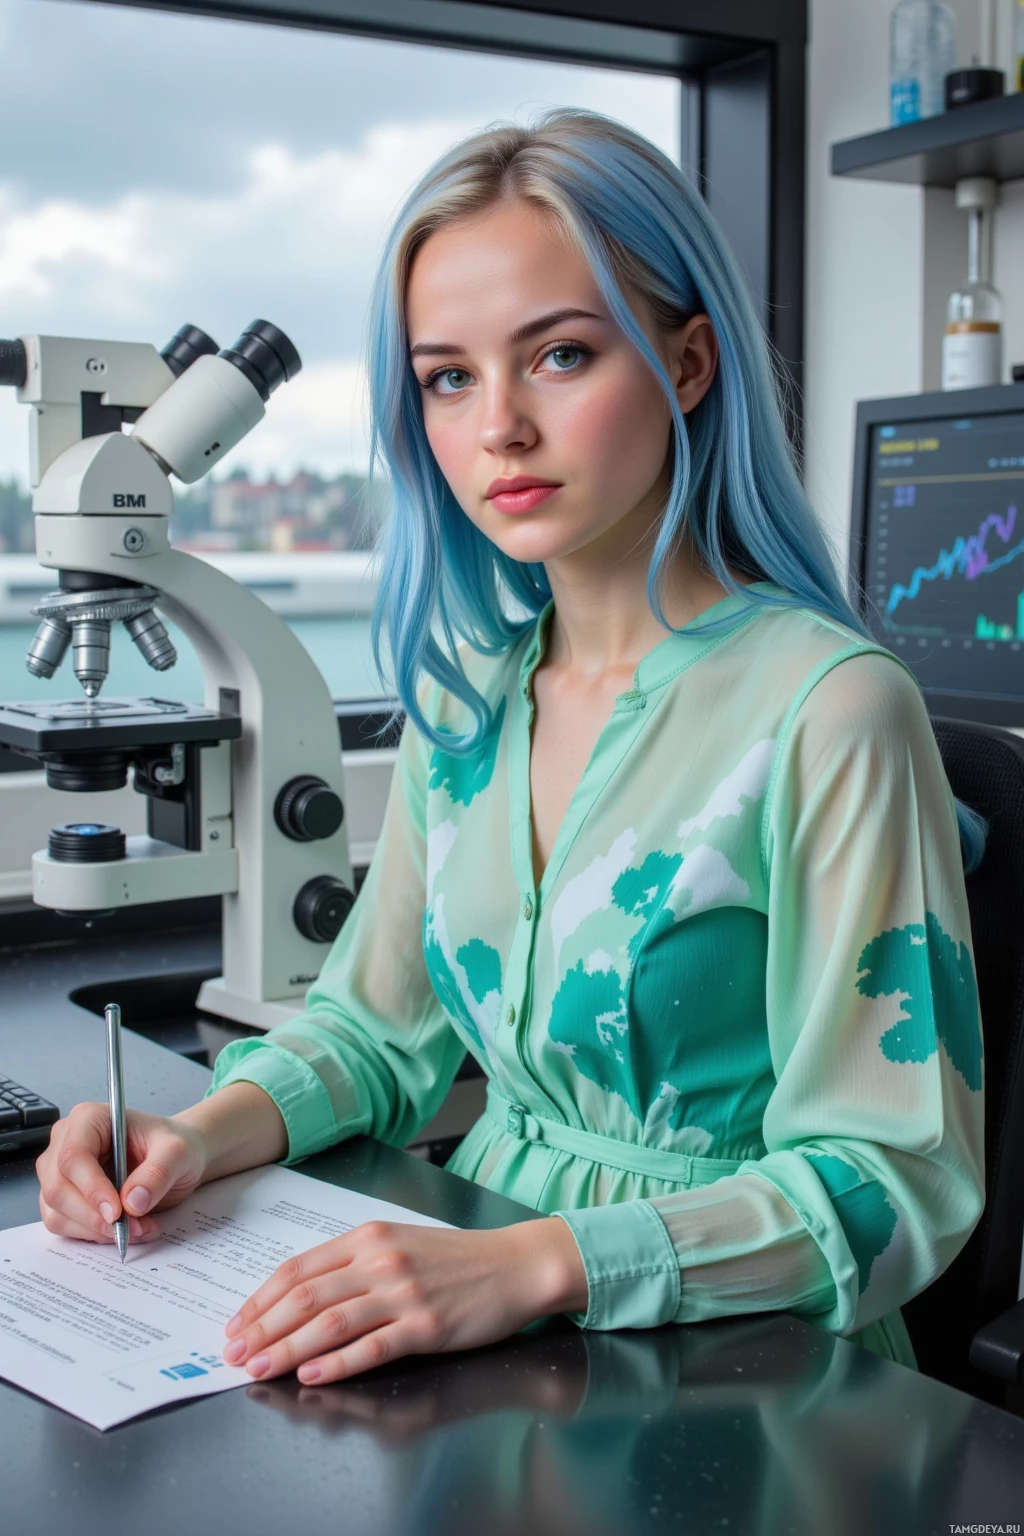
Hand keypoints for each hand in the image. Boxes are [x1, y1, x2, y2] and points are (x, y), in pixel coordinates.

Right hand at [36, 1102, 208, 1244]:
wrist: (173, 1159)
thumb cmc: (170, 1146)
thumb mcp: (178, 1152)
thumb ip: (158, 1172)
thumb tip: (132, 1202)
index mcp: (88, 1119)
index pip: (73, 1156)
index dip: (92, 1188)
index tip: (117, 1213)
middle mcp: (65, 1143)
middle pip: (58, 1188)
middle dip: (96, 1216)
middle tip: (134, 1228)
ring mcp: (59, 1172)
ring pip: (57, 1212)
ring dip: (97, 1230)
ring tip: (139, 1228)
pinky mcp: (63, 1198)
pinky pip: (63, 1225)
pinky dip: (93, 1234)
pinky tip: (124, 1229)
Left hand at [222, 1216, 588, 1385]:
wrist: (513, 1265)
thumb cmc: (455, 1259)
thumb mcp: (398, 1244)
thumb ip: (352, 1265)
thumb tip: (298, 1295)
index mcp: (368, 1238)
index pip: (299, 1269)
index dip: (261, 1299)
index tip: (237, 1324)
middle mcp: (380, 1261)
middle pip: (306, 1296)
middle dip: (263, 1328)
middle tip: (235, 1353)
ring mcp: (403, 1293)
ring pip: (330, 1323)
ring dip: (287, 1349)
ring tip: (260, 1368)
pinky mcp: (426, 1325)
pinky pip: (371, 1347)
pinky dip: (336, 1363)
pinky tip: (312, 1374)